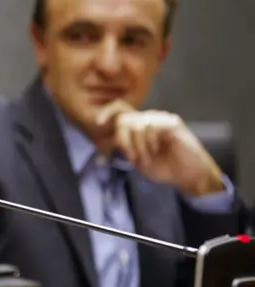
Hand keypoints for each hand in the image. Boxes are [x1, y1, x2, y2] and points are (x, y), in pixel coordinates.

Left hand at [96, 100, 224, 195]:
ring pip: (135, 125)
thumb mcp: (138, 159)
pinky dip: (148, 142)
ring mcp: (161, 119)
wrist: (189, 176)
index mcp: (140, 125)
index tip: (98, 123)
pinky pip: (150, 127)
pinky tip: (156, 150)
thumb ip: (124, 147)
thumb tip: (110, 140)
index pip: (120, 109)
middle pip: (124, 119)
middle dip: (123, 141)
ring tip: (147, 158)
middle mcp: (149, 118)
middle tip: (133, 158)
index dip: (107, 112)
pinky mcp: (172, 123)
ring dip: (138, 147)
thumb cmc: (165, 168)